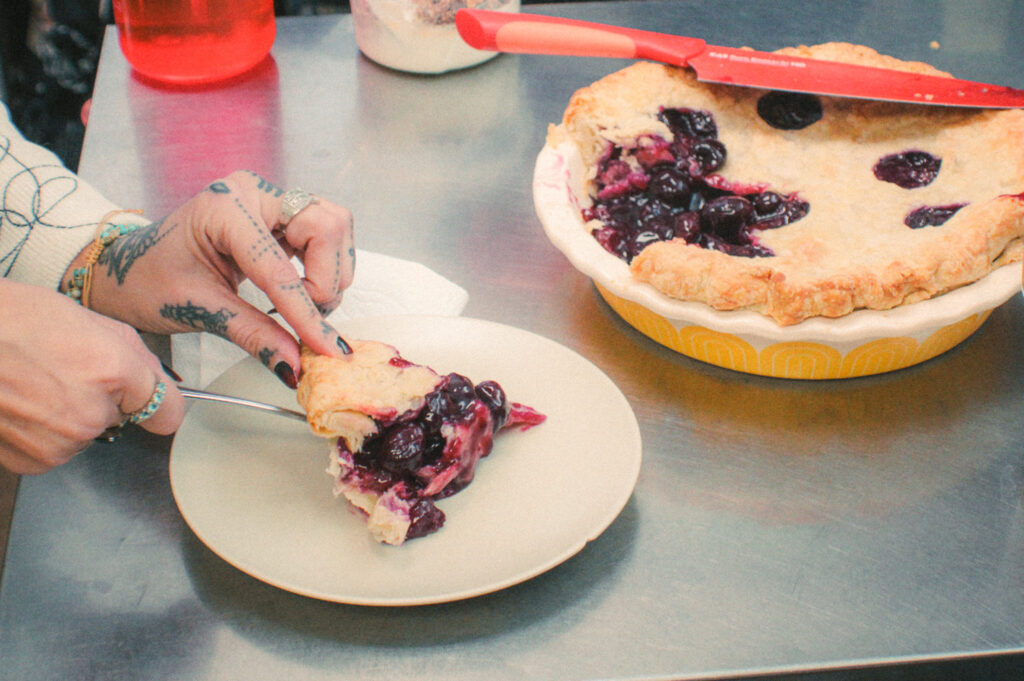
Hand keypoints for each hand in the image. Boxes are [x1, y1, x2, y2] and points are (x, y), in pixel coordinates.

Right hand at [0, 280, 185, 473]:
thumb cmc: (15, 321)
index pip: (168, 411)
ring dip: (71, 416)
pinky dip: (44, 433)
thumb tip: (161, 384)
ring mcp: (61, 443)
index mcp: (113, 372)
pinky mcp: (34, 461)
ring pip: (88, 434)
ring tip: (37, 384)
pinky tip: (23, 404)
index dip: (159, 401)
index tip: (151, 399)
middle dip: (104, 399)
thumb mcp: (92, 322)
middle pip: (122, 419)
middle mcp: (91, 414)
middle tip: (67, 371)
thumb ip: (137, 359)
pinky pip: (57, 449)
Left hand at [78, 171, 355, 385]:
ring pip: (334, 229)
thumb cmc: (150, 281)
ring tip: (301, 305)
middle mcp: (254, 193)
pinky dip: (326, 268)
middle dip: (325, 280)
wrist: (133, 269)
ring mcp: (271, 199)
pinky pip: (327, 234)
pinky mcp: (282, 214)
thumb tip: (295, 366)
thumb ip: (253, 335)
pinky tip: (301, 289)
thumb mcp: (200, 310)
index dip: (305, 312)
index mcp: (224, 208)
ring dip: (329, 274)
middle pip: (326, 227)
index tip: (326, 347)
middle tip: (307, 318)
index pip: (280, 267)